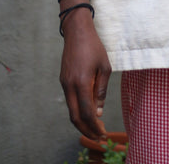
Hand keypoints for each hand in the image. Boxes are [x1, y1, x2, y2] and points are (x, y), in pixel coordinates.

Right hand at [59, 0, 111, 139]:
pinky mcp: (63, 79)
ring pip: (70, 110)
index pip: (86, 113)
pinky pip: (69, 100)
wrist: (77, 31)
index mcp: (81, 83)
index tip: (103, 133)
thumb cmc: (94, 47)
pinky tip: (88, 110)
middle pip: (75, 117)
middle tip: (98, 136)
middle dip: (86, 130)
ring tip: (94, 127)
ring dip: (82, 121)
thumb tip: (99, 111)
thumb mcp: (104, 67)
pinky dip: (78, 110)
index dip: (95, 126)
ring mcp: (64, 83)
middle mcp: (69, 85)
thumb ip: (101, 90)